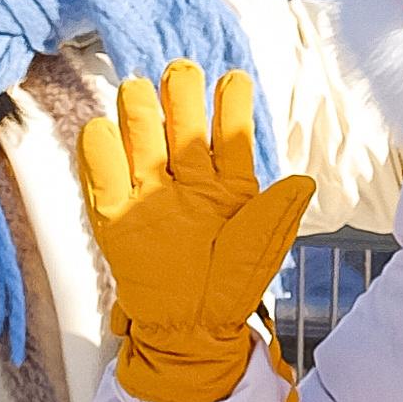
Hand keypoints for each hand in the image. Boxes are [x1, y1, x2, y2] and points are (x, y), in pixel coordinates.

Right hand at [73, 57, 313, 401]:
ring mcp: (149, 195)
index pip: (230, 136)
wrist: (190, 330)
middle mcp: (187, 182)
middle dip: (180, 98)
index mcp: (227, 186)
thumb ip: (276, 214)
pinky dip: (99, 153)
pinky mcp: (115, 217)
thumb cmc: (230, 290)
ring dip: (139, 114)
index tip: (233, 80)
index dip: (230, 106)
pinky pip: (102, 178)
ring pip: (140, 141)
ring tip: (139, 89)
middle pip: (180, 127)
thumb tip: (303, 181)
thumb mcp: (260, 251)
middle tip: (181, 72)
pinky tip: (102, 130)